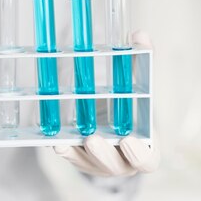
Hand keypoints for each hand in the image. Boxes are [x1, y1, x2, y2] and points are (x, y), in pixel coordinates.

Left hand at [54, 30, 159, 176]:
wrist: (114, 127)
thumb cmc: (130, 109)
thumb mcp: (137, 87)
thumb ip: (139, 63)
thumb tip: (139, 35)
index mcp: (144, 149)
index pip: (147, 160)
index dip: (140, 154)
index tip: (131, 141)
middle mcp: (121, 161)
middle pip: (114, 165)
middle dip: (103, 154)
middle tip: (93, 138)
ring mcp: (98, 163)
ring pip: (88, 163)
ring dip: (77, 152)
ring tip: (64, 141)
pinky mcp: (78, 158)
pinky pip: (70, 156)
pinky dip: (62, 148)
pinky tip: (53, 139)